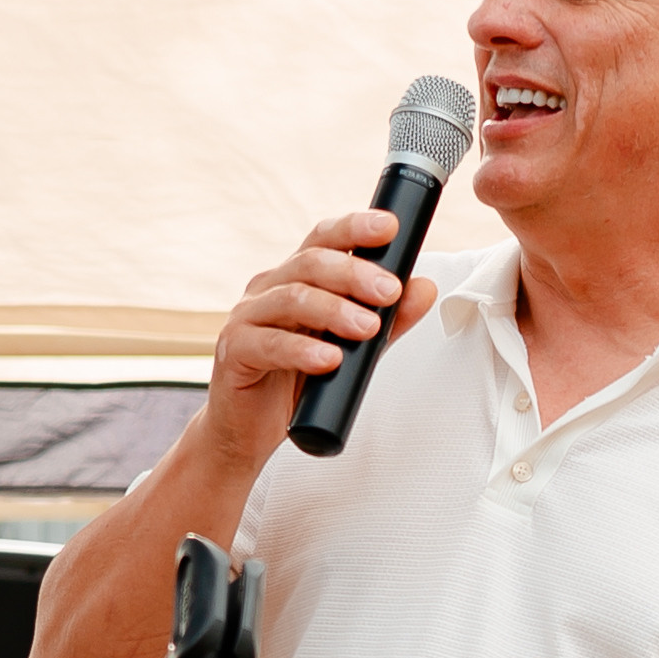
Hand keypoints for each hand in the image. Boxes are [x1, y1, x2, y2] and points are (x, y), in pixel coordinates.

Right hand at [202, 209, 439, 473]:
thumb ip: (387, 321)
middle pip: (310, 263)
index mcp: (295, 278)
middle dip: (355, 274)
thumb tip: (423, 288)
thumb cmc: (295, 383)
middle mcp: (268, 289)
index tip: (389, 227)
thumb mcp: (352, 349)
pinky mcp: (234, 351)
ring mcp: (247, 318)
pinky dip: (303, 351)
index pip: (323, 239)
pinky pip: (269, 344)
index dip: (354, 228)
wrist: (248, 429)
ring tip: (368, 328)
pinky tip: (329, 360)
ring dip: (334, 311)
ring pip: (291, 299)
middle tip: (390, 292)